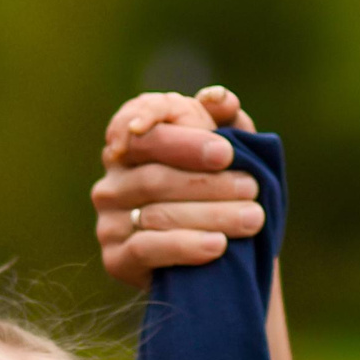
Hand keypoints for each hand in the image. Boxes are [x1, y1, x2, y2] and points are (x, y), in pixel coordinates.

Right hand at [92, 85, 263, 287]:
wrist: (212, 261)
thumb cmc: (217, 195)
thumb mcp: (226, 154)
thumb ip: (224, 120)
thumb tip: (218, 98)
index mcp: (131, 143)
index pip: (139, 125)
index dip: (181, 139)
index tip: (225, 152)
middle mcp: (112, 180)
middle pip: (156, 176)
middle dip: (209, 182)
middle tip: (251, 188)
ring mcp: (108, 221)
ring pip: (157, 213)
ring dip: (210, 214)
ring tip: (252, 218)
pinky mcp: (114, 259)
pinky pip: (146, 249)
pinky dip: (186, 246)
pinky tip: (218, 245)